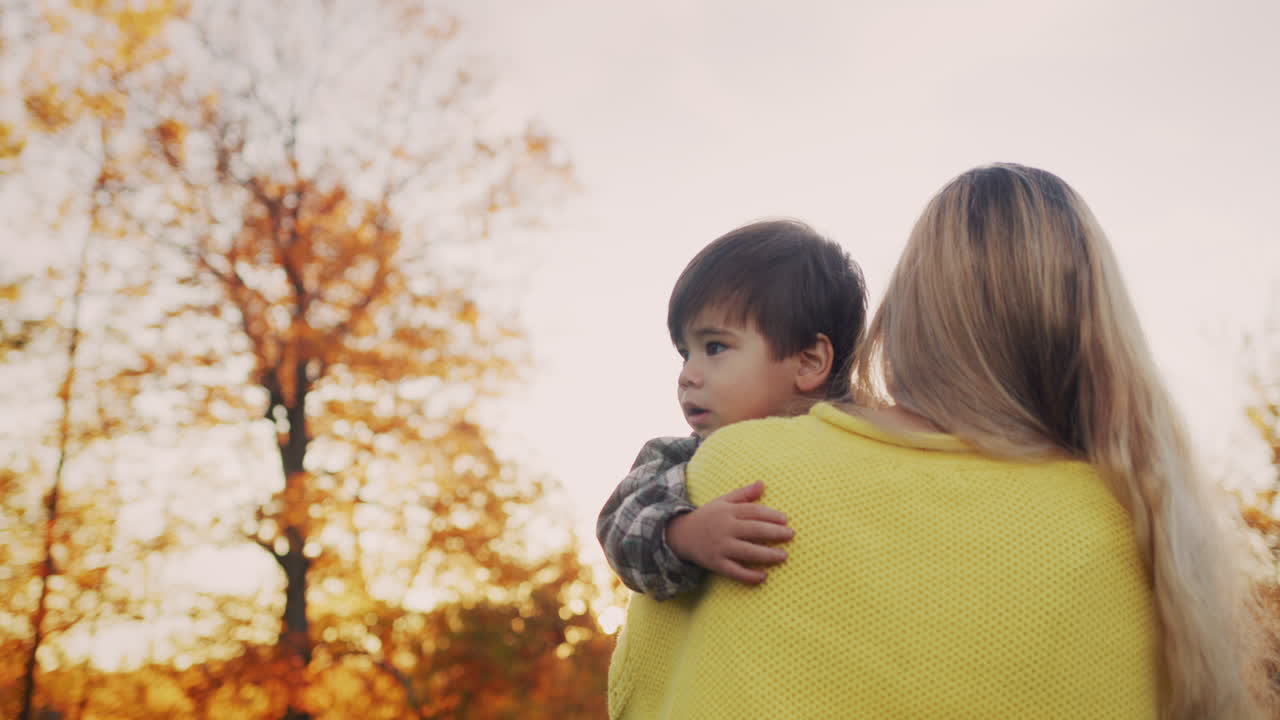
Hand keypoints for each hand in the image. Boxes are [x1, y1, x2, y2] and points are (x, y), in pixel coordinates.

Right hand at [666, 481, 793, 584]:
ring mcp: (719, 547)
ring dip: (767, 555)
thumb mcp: (722, 502)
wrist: (680, 535)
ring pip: (746, 552)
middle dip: (774, 532)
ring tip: (784, 556)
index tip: (785, 520)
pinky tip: (763, 576)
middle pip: (753, 530)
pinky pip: (734, 571)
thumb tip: (763, 483)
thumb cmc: (708, 517)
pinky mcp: (715, 563)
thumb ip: (743, 494)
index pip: (752, 511)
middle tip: (790, 535)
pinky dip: (749, 575)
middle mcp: (724, 529)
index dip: (770, 515)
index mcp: (727, 512)